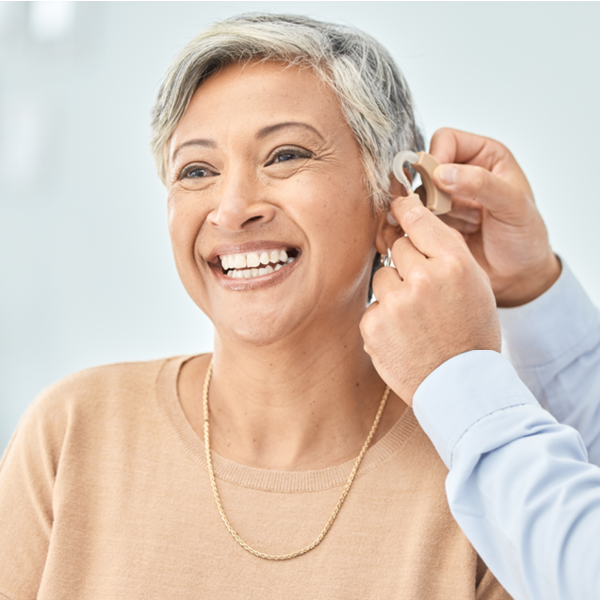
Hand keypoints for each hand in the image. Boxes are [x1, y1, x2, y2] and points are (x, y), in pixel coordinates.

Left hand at [361, 195, 500, 404]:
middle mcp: (424, 278)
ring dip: (394, 292)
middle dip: (407, 264)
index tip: (397, 206)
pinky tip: (402, 335)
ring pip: (383, 276)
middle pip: (398, 248)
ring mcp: (396, 302)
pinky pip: (373, 306)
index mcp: (455, 264)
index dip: (406, 211)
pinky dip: (383, 317)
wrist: (460, 385)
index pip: (419, 221)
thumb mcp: (476, 286)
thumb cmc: (471, 334)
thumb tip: (415, 224)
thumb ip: (448, 253)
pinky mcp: (374, 324)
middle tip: (422, 291)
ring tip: (414, 319)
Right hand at [429, 128, 560, 306]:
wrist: (518, 277)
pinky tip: (436, 238)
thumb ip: (481, 184)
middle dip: (427, 189)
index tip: (438, 182)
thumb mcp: (513, 206)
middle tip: (439, 210)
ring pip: (415, 194)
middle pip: (424, 167)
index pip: (446, 140)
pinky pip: (413, 218)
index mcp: (484, 157)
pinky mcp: (434, 224)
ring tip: (446, 228)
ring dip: (423, 212)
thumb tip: (441, 173)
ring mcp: (445, 200)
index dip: (437, 158)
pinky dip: (417, 227)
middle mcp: (461, 174)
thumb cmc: (526, 239)